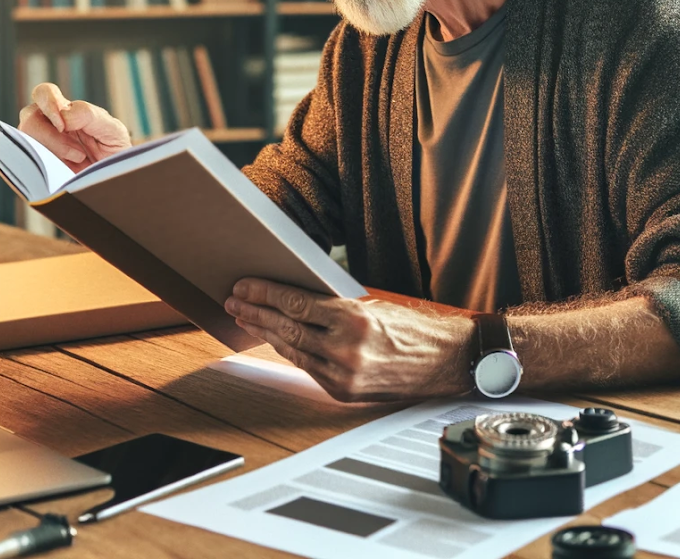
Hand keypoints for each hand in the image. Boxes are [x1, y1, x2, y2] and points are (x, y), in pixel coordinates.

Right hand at [18, 83, 131, 172]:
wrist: (117, 180)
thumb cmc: (115, 151)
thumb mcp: (113, 130)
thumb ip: (89, 115)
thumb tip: (63, 114)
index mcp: (64, 111)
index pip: (43, 94)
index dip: (47, 104)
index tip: (63, 125)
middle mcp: (47, 126)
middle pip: (29, 119)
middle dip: (51, 138)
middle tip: (78, 154)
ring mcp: (40, 148)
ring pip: (26, 144)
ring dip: (53, 154)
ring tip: (78, 162)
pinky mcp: (38, 170)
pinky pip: (29, 167)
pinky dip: (47, 171)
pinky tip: (66, 174)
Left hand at [224, 278, 475, 401]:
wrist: (445, 362)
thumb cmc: (414, 329)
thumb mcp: (372, 305)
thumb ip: (334, 305)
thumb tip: (294, 296)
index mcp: (355, 320)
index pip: (296, 303)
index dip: (265, 294)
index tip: (245, 286)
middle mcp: (346, 350)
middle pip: (287, 327)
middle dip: (256, 313)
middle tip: (235, 301)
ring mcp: (343, 375)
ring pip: (292, 350)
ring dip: (265, 333)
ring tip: (245, 318)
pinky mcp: (343, 392)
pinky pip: (306, 367)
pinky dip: (288, 351)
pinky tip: (274, 338)